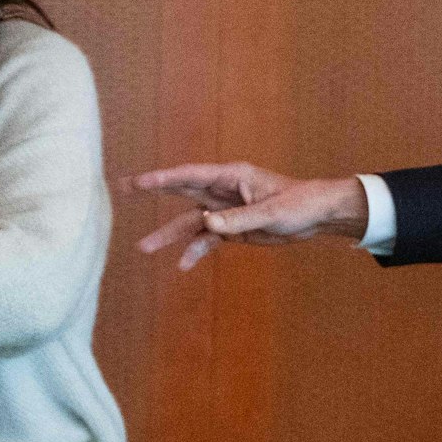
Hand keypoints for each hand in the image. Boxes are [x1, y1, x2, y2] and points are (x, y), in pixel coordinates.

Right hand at [129, 162, 368, 268]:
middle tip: (122, 188)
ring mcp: (226, 211)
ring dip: (170, 235)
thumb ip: (239, 219)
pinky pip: (208, 240)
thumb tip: (207, 223)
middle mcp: (224, 191)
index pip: (191, 176)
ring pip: (191, 222)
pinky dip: (196, 252)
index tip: (139, 182)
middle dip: (153, 190)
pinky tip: (183, 265)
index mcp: (232, 177)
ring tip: (144, 248)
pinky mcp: (233, 229)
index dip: (164, 179)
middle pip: (182, 191)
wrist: (319, 217)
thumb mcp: (272, 212)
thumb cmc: (300, 203)